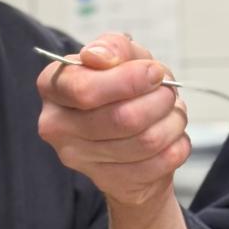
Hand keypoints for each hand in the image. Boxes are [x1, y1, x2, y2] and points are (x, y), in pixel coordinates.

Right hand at [36, 33, 190, 208]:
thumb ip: (113, 47)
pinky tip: (171, 137)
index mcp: (52, 86)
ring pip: (144, 142)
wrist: (132, 133)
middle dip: (158, 101)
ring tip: (171, 113)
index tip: (154, 72)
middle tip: (168, 94)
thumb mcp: (124, 56)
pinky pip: (158, 164)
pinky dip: (176, 146)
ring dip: (171, 123)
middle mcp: (56, 125)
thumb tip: (97, 56)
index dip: (129, 80)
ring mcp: (79, 158)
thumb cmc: (125, 89)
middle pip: (120, 118)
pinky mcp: (107, 181)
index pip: (85, 89)